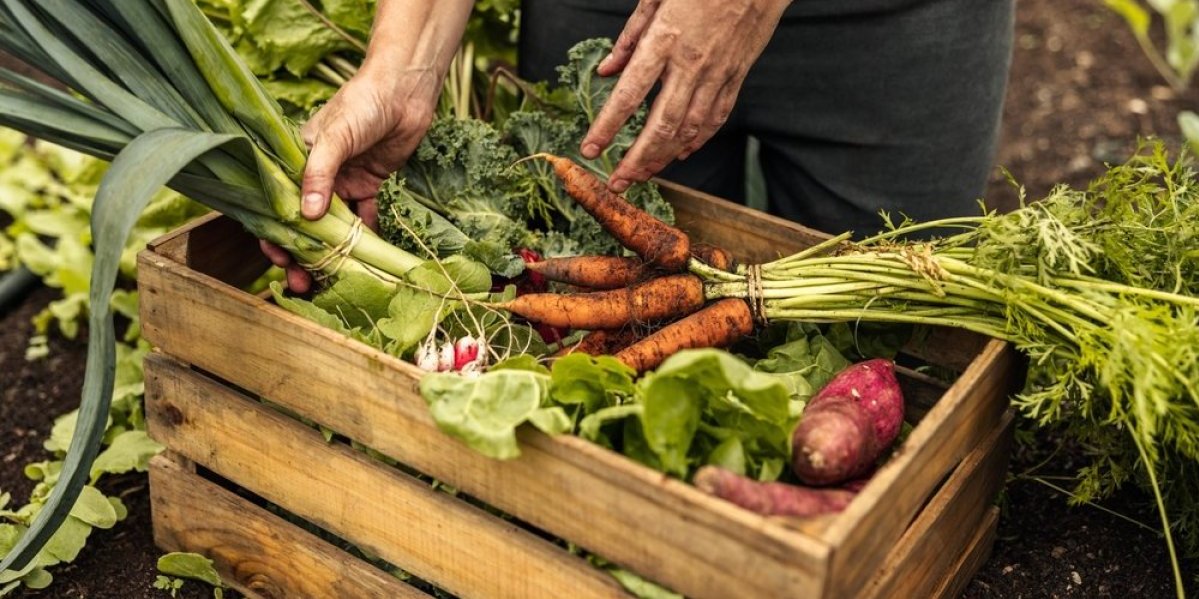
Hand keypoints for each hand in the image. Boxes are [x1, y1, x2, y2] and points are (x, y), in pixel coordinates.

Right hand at [261, 62, 439, 292]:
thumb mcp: (335, 136)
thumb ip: (319, 173)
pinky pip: (364, 219)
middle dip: (302, 255)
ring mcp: (342, 182)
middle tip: (303, 284)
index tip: (279, 260)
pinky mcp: (368, 186)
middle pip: (303, 223)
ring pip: (332, 227)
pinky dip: (365, 238)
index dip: (275, 234)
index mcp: (294, 160)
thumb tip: (306, 216)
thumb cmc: (362, 103)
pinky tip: (367, 261)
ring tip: (330, 282)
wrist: (404, 91)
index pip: (277, 204)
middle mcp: (315, 175)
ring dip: (332, 254)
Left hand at [579, 0, 789, 192]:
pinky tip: (681, 153)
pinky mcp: (736, 77)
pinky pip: (715, 118)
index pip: (629, 95)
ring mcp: (717, 74)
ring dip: (663, 158)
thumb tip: (606, 71)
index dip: (607, 127)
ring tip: (643, 175)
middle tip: (618, 183)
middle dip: (636, 160)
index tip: (590, 150)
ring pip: (688, 129)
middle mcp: (691, 64)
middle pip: (660, 126)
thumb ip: (630, 36)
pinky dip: (697, 141)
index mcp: (665, 40)